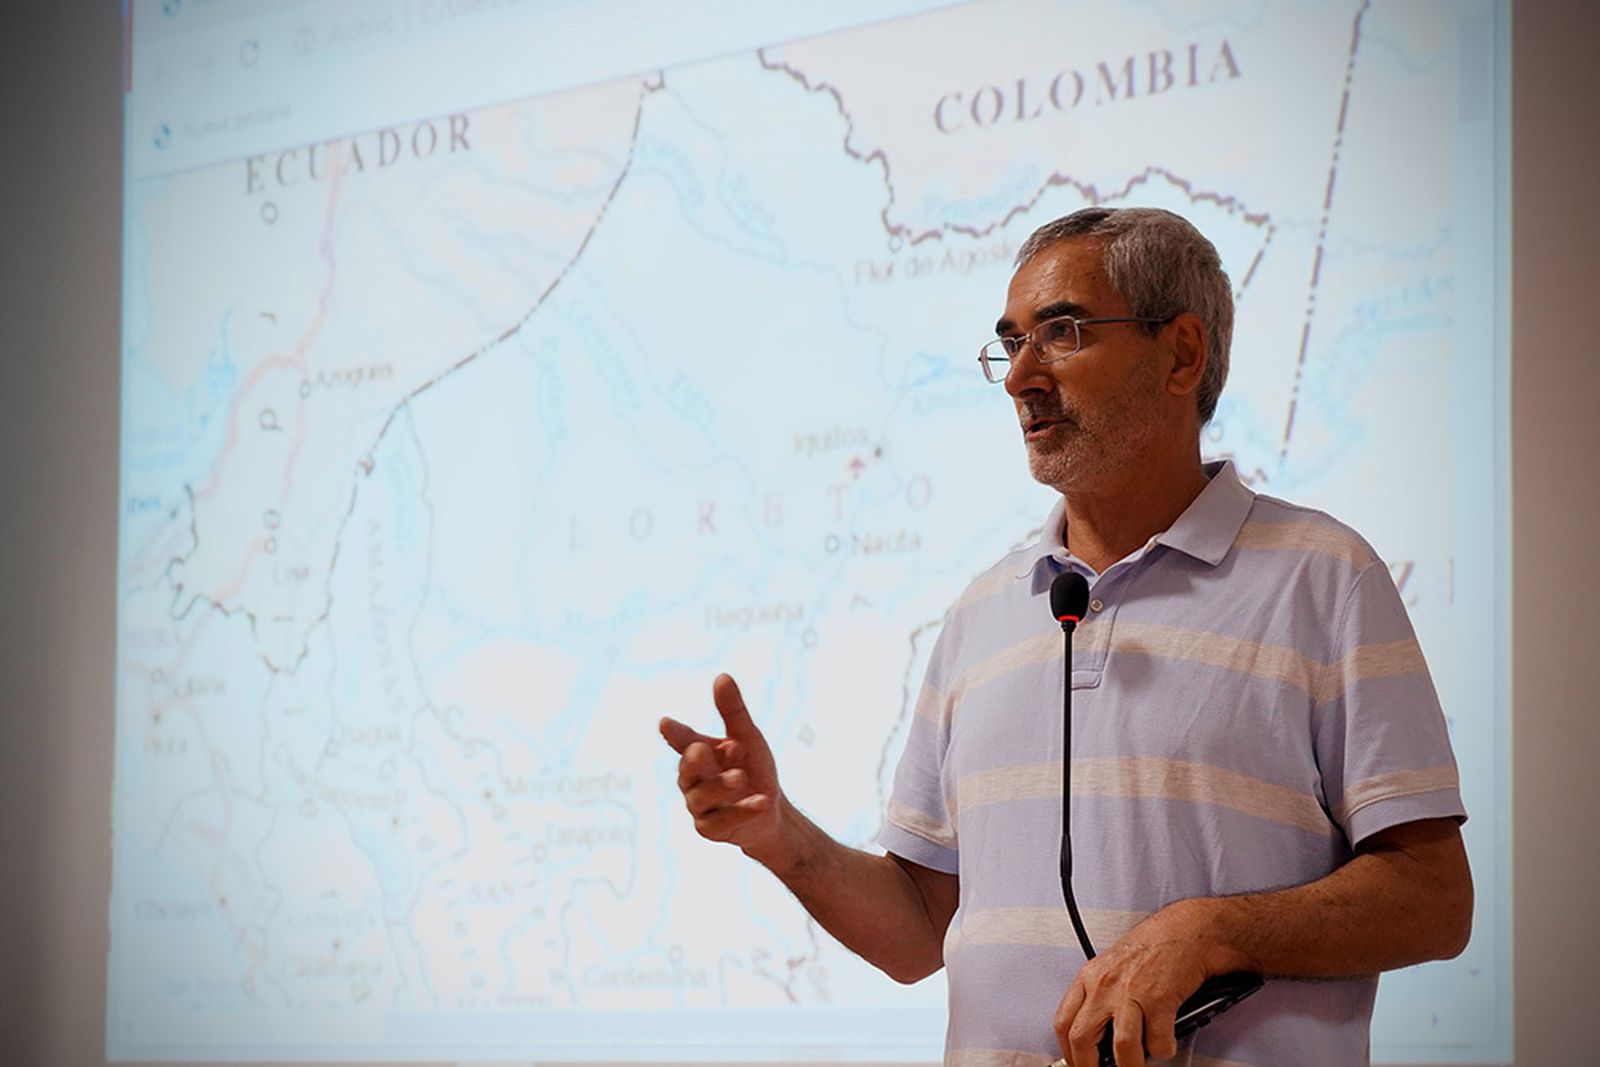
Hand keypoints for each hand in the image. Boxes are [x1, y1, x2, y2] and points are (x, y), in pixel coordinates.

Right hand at [659, 674, 786, 863]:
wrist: (771, 812)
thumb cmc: (754, 769)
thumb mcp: (747, 737)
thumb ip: (733, 710)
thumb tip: (722, 675)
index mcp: (699, 753)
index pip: (683, 741)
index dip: (675, 733)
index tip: (665, 723)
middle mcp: (693, 780)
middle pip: (687, 770)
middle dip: (694, 761)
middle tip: (702, 749)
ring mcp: (699, 806)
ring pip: (701, 797)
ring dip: (720, 786)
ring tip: (740, 777)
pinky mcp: (710, 829)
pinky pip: (723, 820)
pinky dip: (742, 810)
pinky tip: (762, 801)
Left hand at [1054, 900, 1243, 1066]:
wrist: (1189, 929)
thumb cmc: (1155, 945)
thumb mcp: (1113, 966)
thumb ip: (1100, 995)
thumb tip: (1096, 1035)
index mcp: (1090, 976)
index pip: (1063, 1022)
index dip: (1068, 1052)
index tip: (1076, 1064)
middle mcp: (1105, 984)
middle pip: (1082, 1039)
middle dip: (1089, 1066)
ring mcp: (1131, 992)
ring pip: (1121, 1047)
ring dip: (1130, 1064)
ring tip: (1136, 1064)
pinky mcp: (1160, 999)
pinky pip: (1158, 1042)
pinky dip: (1163, 1049)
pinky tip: (1165, 1041)